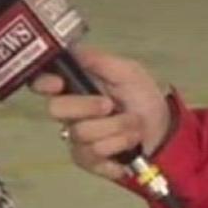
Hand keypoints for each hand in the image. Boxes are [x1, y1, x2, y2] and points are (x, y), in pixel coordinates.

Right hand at [32, 48, 172, 181]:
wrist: (164, 130)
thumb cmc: (142, 98)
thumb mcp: (127, 71)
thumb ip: (99, 61)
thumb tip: (71, 48)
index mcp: (75, 86)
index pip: (43, 83)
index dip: (43, 83)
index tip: (58, 84)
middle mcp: (70, 112)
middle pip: (55, 109)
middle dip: (86, 106)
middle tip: (110, 105)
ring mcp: (76, 137)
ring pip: (81, 133)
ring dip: (116, 127)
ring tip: (133, 125)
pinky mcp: (87, 160)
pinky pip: (94, 153)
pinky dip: (119, 145)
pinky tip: (129, 143)